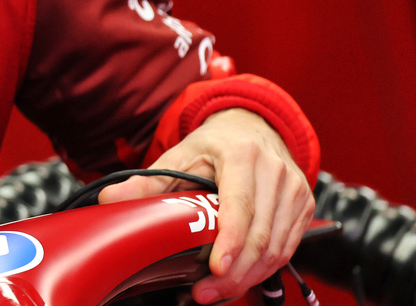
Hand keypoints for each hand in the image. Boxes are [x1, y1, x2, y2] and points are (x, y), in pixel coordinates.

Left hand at [96, 108, 314, 302]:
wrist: (253, 126)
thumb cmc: (215, 143)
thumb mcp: (180, 154)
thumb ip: (147, 181)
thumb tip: (111, 200)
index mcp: (243, 155)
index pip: (240, 206)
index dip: (230, 242)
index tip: (215, 269)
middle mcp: (274, 172)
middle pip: (260, 236)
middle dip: (234, 273)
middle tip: (204, 293)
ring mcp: (294, 190)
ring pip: (277, 249)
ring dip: (248, 277)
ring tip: (216, 292)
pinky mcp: (304, 207)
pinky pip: (287, 248)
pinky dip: (263, 269)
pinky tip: (239, 278)